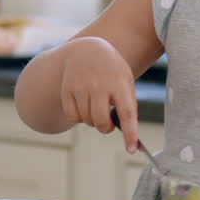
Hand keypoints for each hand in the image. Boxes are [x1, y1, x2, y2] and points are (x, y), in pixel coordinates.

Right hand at [58, 37, 140, 152]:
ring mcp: (81, 86)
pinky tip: (84, 106)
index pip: (126, 113)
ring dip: (93, 121)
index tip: (131, 149)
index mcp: (119, 83)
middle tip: (108, 123)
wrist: (87, 49)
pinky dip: (79, 118)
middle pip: (101, 122)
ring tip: (96, 107)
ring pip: (87, 121)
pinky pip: (72, 117)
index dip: (130, 133)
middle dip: (106, 128)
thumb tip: (126, 134)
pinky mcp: (67, 89)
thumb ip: (127, 104)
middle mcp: (99, 85)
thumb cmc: (112, 71)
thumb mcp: (125, 81)